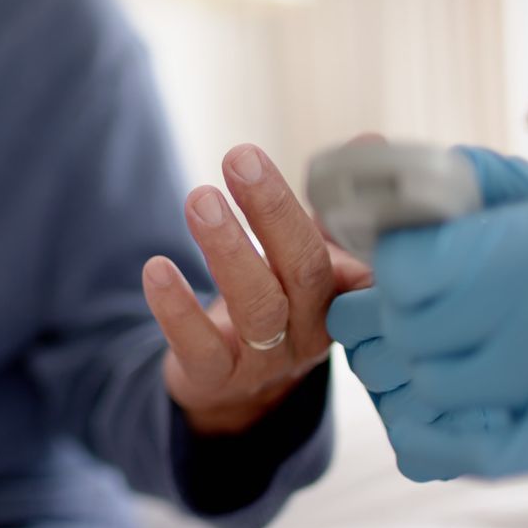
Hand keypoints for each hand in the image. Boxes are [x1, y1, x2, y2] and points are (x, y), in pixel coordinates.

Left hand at [143, 144, 369, 435]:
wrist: (236, 386)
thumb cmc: (280, 302)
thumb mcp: (310, 254)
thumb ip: (335, 204)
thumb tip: (371, 141)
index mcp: (346, 295)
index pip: (365, 258)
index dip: (360, 220)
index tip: (344, 172)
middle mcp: (314, 329)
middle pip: (305, 270)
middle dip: (273, 210)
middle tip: (241, 158)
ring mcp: (268, 359)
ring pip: (258, 306)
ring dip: (227, 248)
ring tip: (199, 198)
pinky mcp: (218, 377)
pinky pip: (200, 347)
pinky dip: (177, 308)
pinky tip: (157, 267)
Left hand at [330, 146, 527, 480]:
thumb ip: (461, 177)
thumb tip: (371, 168)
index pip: (400, 271)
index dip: (392, 267)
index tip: (408, 265)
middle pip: (401, 331)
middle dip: (393, 317)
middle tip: (414, 307)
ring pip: (417, 389)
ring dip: (409, 371)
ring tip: (437, 348)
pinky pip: (436, 452)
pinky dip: (418, 433)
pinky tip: (424, 407)